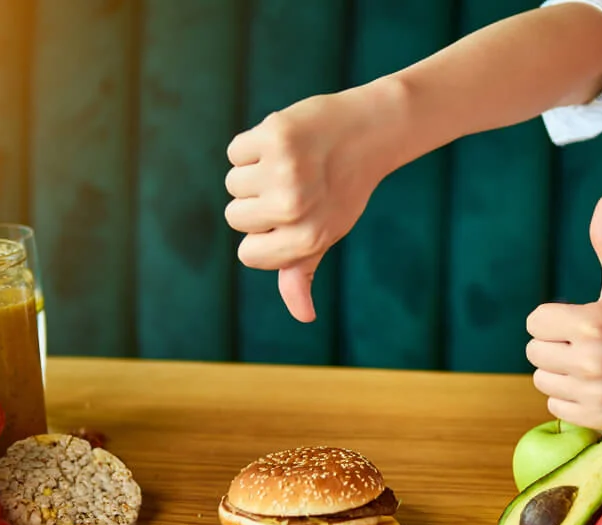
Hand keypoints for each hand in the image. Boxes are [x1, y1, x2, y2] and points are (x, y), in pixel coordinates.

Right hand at [224, 87, 393, 321]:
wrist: (368, 132)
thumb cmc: (343, 188)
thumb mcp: (328, 232)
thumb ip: (303, 272)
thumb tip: (303, 316)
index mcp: (309, 239)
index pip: (249, 254)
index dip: (263, 235)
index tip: (288, 217)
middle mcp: (295, 208)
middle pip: (236, 217)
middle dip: (257, 202)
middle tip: (296, 185)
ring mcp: (283, 171)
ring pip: (233, 184)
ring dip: (255, 172)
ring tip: (292, 163)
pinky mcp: (274, 136)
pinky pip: (236, 152)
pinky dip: (253, 145)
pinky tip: (286, 142)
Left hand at [525, 193, 601, 428]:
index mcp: (593, 323)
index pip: (534, 322)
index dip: (552, 317)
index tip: (577, 319)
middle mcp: (592, 361)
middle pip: (534, 351)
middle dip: (552, 343)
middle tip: (583, 341)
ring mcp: (596, 393)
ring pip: (541, 380)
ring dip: (558, 371)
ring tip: (589, 363)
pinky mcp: (598, 417)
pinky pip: (554, 406)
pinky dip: (567, 397)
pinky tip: (593, 384)